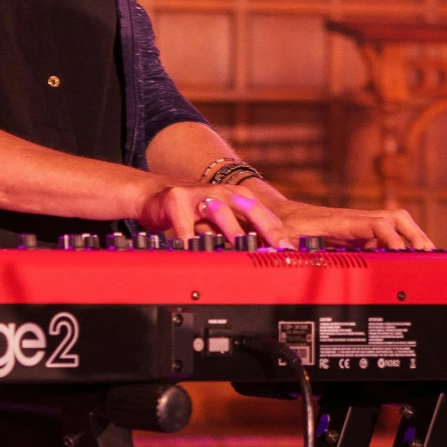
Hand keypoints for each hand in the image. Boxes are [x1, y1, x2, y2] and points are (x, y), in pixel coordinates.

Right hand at [131, 182, 289, 245]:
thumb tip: (271, 253)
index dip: (279, 231)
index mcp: (236, 196)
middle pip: (249, 207)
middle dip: (266, 228)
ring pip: (220, 213)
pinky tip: (198, 252)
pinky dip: (192, 240)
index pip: (264, 213)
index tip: (291, 250)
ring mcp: (198, 195)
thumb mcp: (222, 219)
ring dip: (233, 231)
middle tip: (278, 247)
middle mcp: (221, 193)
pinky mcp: (175, 201)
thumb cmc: (193, 212)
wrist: (155, 196)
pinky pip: (185, 225)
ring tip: (243, 247)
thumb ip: (244, 232)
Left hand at [273, 199, 434, 249]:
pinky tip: (406, 262)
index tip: (402, 255)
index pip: (378, 224)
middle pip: (397, 219)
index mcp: (343, 221)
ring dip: (413, 239)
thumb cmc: (284, 223)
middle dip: (415, 236)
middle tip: (429, 255)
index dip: (393, 239)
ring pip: (397, 225)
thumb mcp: (282, 232)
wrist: (282, 215)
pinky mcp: (360, 235)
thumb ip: (280, 237)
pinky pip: (387, 236)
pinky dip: (402, 246)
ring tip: (427, 259)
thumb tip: (282, 245)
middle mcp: (357, 221)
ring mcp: (360, 227)